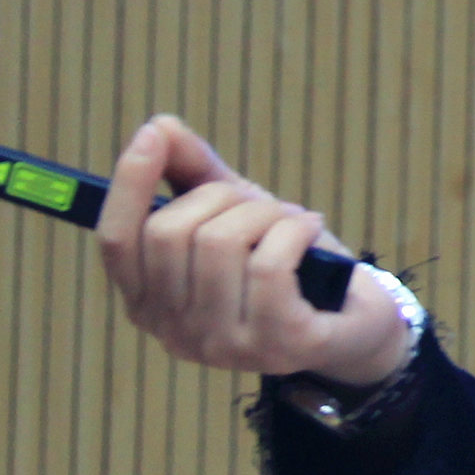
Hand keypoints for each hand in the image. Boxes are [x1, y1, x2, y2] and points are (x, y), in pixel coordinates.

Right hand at [96, 114, 409, 387]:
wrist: (358, 322)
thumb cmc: (291, 265)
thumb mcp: (239, 214)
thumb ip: (194, 173)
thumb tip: (158, 127)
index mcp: (150, 304)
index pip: (116, 242)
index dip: (129, 185)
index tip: (152, 136)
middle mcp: (176, 334)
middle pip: (169, 232)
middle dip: (223, 197)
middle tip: (262, 206)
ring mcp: (225, 347)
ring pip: (221, 242)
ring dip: (266, 213)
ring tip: (292, 223)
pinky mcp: (278, 346)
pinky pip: (269, 264)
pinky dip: (295, 230)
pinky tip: (311, 230)